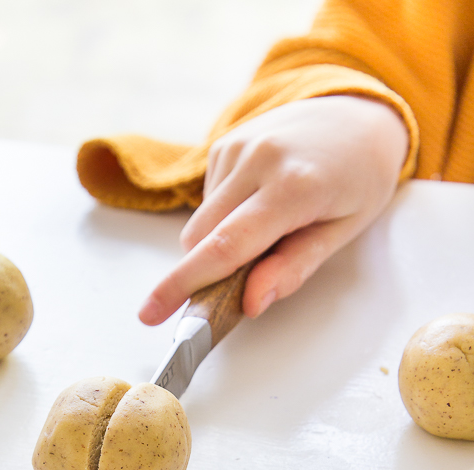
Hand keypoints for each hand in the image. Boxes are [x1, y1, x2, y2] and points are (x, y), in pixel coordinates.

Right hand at [139, 95, 408, 324]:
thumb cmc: (360, 178)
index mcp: (294, 187)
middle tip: (238, 284)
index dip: (184, 285)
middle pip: (200, 238)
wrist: (358, 112)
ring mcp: (237, 146)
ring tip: (267, 229)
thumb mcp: (344, 232)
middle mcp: (258, 160)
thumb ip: (294, 268)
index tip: (151, 314)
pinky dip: (223, 217)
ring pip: (199, 222)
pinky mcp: (225, 142)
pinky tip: (257, 203)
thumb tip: (250, 303)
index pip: (225, 246)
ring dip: (218, 243)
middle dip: (204, 272)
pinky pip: (207, 199)